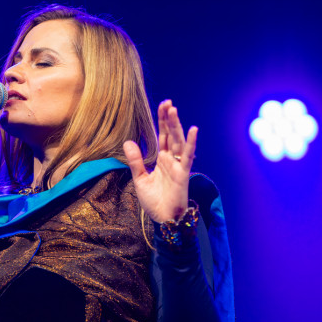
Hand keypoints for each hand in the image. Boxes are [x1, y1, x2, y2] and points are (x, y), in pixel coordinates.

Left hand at [123, 100, 197, 222]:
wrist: (163, 219)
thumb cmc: (154, 201)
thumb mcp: (140, 179)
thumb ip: (136, 161)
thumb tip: (128, 141)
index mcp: (162, 159)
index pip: (162, 135)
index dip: (162, 121)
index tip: (162, 105)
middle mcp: (171, 159)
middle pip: (171, 134)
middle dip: (169, 119)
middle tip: (168, 102)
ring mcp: (178, 165)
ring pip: (178, 141)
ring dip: (176, 126)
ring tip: (173, 110)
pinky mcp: (183, 173)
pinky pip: (187, 156)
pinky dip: (190, 143)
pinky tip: (193, 130)